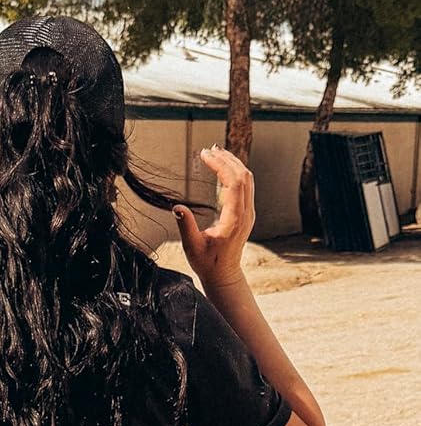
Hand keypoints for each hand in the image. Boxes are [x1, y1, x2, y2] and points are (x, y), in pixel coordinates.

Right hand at [174, 145, 254, 289]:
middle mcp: (245, 213)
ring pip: (247, 179)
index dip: (220, 165)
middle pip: (243, 175)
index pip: (233, 182)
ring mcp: (248, 212)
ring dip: (232, 163)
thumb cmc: (207, 263)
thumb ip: (186, 226)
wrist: (223, 275)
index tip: (205, 155)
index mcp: (234, 219)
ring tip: (216, 153)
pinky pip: (245, 186)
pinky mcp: (246, 213)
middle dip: (227, 159)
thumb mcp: (192, 247)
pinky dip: (235, 172)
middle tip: (209, 150)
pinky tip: (223, 168)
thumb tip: (177, 207)